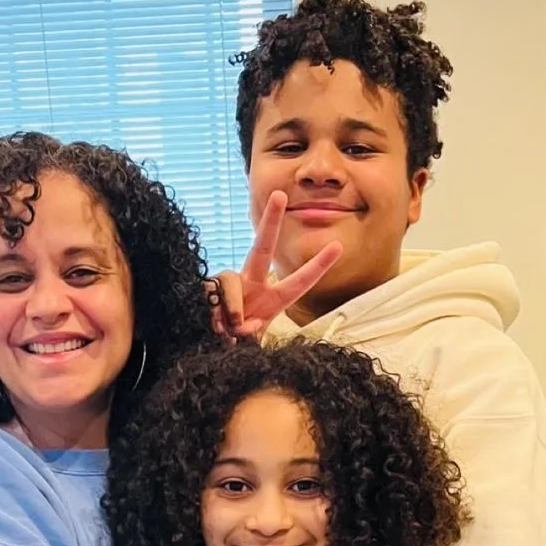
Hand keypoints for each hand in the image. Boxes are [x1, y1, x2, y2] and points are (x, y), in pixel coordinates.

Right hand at [208, 193, 342, 338]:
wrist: (208, 351)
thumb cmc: (234, 348)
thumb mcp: (251, 345)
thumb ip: (252, 335)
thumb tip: (242, 326)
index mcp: (271, 300)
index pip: (298, 282)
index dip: (317, 266)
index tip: (338, 247)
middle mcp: (251, 285)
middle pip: (261, 248)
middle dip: (271, 221)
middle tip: (279, 194)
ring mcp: (228, 285)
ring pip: (231, 281)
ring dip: (234, 308)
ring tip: (230, 333)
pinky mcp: (206, 288)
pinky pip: (214, 293)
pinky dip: (217, 313)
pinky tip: (214, 327)